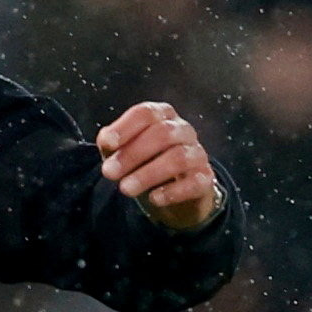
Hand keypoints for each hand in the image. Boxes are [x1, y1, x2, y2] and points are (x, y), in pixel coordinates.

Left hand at [96, 102, 217, 229]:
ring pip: (178, 158)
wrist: (173, 191)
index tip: (107, 143)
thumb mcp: (122, 150)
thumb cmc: (143, 161)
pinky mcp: (205, 178)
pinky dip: (173, 191)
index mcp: (161, 116)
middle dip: (132, 154)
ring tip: (125, 189)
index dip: (125, 127)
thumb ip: (111, 143)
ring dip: (148, 174)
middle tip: (109, 172)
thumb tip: (106, 140)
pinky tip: (154, 198)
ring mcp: (197, 153)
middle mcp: (183, 130)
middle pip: (162, 133)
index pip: (146, 113)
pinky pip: (194, 182)